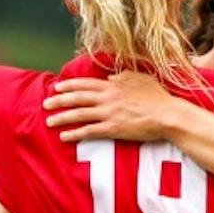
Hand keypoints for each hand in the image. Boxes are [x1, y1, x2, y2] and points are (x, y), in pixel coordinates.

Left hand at [43, 71, 179, 142]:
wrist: (168, 115)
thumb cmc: (158, 97)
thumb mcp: (141, 78)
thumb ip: (124, 76)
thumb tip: (111, 77)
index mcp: (113, 85)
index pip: (85, 83)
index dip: (69, 85)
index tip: (57, 86)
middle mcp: (107, 98)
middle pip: (77, 98)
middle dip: (58, 101)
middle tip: (45, 104)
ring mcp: (109, 113)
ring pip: (79, 114)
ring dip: (61, 118)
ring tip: (49, 121)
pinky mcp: (113, 129)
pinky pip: (89, 131)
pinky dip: (75, 134)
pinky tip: (64, 136)